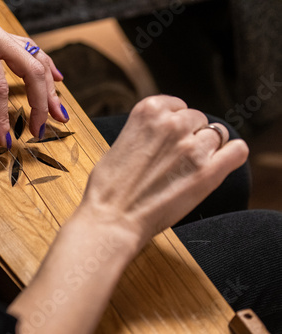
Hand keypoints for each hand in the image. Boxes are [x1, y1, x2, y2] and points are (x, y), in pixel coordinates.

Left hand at [0, 3, 65, 148]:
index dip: (4, 117)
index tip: (5, 142)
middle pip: (31, 69)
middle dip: (40, 102)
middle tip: (41, 130)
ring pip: (34, 59)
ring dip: (47, 86)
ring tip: (58, 111)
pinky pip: (26, 53)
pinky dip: (42, 68)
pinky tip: (55, 78)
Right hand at [79, 95, 248, 244]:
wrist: (111, 218)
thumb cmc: (108, 186)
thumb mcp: (120, 141)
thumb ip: (144, 131)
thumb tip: (159, 133)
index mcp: (149, 110)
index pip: (178, 106)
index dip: (174, 123)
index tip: (168, 139)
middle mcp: (173, 123)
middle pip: (197, 119)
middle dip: (189, 135)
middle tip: (175, 158)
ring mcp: (192, 147)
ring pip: (216, 135)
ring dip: (206, 148)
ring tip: (188, 168)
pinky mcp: (207, 173)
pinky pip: (237, 151)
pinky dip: (232, 155)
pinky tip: (221, 164)